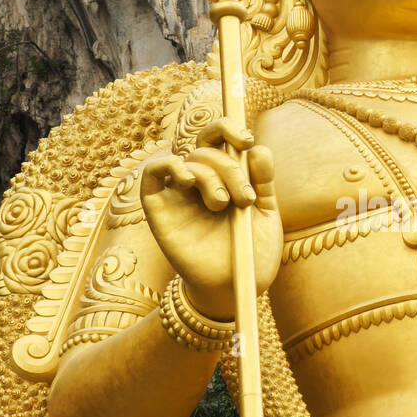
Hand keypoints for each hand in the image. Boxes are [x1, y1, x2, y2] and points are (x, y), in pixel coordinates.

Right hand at [140, 117, 282, 319]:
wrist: (235, 287)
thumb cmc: (250, 253)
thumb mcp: (264, 213)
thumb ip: (262, 181)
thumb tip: (258, 148)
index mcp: (224, 177)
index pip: (218, 138)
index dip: (228, 129)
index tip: (246, 140)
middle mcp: (199, 181)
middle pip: (206, 150)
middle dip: (230, 168)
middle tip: (245, 199)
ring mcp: (177, 194)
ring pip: (187, 159)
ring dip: (209, 176)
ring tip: (222, 205)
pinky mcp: (158, 209)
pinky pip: (152, 174)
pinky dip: (169, 166)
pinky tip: (187, 179)